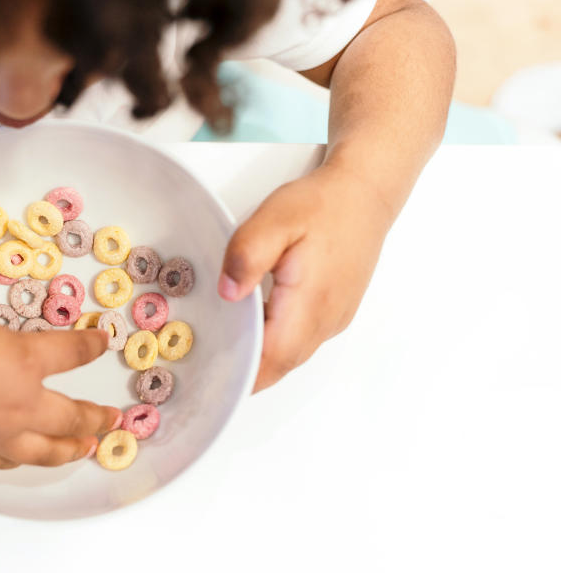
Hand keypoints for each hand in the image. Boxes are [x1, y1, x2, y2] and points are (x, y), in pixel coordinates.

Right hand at [0, 305, 120, 467]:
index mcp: (23, 363)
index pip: (71, 354)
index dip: (89, 346)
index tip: (100, 342)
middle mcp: (16, 406)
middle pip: (71, 418)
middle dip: (96, 417)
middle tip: (111, 418)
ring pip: (42, 451)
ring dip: (68, 450)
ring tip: (84, 451)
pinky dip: (17, 459)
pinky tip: (20, 460)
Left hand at [217, 164, 392, 391]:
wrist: (365, 195)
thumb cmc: (322, 205)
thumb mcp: (275, 218)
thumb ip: (248, 256)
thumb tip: (228, 293)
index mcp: (310, 303)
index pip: (272, 358)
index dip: (242, 374)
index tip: (212, 378)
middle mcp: (326, 321)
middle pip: (280, 365)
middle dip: (246, 372)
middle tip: (208, 366)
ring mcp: (333, 321)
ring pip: (291, 357)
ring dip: (261, 358)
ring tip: (225, 348)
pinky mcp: (335, 314)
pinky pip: (301, 342)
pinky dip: (276, 343)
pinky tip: (254, 324)